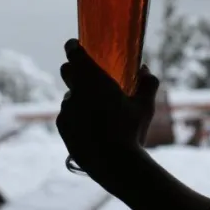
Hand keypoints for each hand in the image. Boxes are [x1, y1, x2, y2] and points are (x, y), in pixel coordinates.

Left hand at [57, 39, 159, 189]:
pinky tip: (92, 128)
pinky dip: (76, 117)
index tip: (76, 45)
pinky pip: (67, 115)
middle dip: (74, 70)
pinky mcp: (62, 127)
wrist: (114, 164)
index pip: (74, 52)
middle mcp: (74, 91)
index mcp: (92, 79)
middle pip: (66, 71)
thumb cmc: (131, 130)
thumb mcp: (145, 106)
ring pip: (69, 96)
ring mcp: (66, 110)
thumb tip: (145, 70)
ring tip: (97, 111)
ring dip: (79, 98)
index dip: (74, 46)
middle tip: (88, 76)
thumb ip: (147, 83)